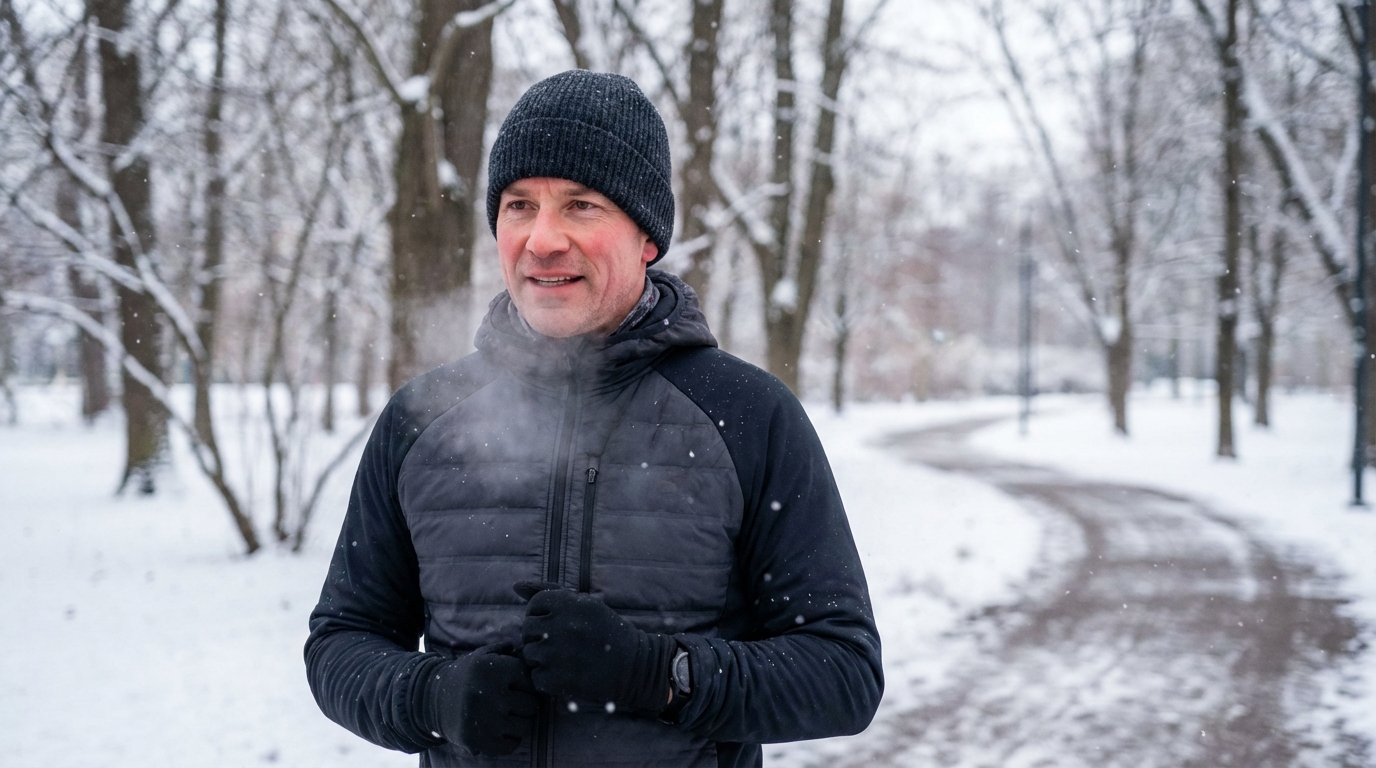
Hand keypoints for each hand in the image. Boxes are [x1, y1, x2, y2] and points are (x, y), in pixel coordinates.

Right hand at [422, 643, 538, 755]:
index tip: (514, 685)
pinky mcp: (475, 740)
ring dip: (519, 723)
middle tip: (512, 703)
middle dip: (524, 703)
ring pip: (524, 726)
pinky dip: (509, 740)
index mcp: (491, 668)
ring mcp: (483, 719)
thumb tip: (525, 648)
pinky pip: (510, 746)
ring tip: (508, 717)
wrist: (430, 698)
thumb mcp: (481, 656)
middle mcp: (488, 693)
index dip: (524, 683)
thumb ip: (504, 650)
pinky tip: (501, 730)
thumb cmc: (464, 676)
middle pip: (530, 705)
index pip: (529, 680)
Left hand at [515, 582, 675, 713]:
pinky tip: (567, 674)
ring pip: (529, 654)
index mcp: (569, 603)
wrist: (635, 666)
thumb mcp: (584, 604)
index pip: (534, 605)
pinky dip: (547, 679)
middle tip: (561, 644)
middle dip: (540, 636)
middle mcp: (562, 626)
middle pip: (527, 629)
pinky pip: (536, 677)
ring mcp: (558, 654)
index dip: (542, 616)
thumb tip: (515, 585)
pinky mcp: (558, 680)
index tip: (558, 625)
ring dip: (542, 658)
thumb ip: (549, 592)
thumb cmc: (606, 631)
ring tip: (565, 659)